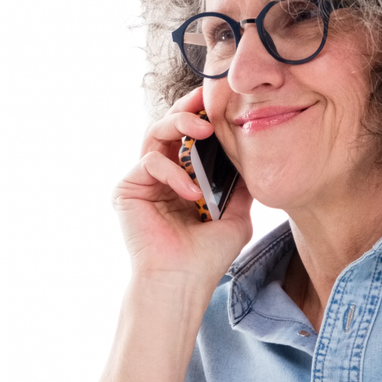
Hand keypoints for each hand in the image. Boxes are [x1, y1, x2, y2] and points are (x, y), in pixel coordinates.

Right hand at [115, 90, 255, 293]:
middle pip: (169, 125)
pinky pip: (148, 162)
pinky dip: (172, 172)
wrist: (181, 283)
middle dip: (188, 107)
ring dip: (178, 123)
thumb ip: (240, 185)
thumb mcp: (236, 215)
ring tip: (203, 131)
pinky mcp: (127, 189)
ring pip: (154, 133)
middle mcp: (162, 175)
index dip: (203, 114)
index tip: (223, 99)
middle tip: (208, 98)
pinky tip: (191, 193)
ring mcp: (143, 181)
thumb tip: (254, 155)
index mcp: (185, 177)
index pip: (191, 136)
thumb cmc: (207, 257)